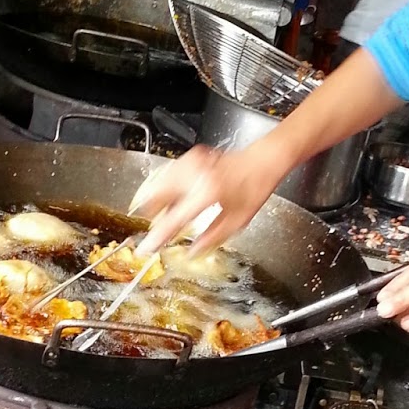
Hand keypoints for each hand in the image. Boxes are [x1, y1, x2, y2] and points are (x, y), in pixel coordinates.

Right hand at [129, 144, 282, 253]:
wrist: (262, 161)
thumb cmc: (254, 188)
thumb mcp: (237, 221)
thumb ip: (211, 238)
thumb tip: (192, 252)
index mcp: (206, 193)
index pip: (173, 220)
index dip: (157, 237)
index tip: (145, 248)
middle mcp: (194, 175)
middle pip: (156, 197)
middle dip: (153, 214)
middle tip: (159, 226)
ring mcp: (190, 163)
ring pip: (158, 184)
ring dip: (159, 201)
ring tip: (169, 213)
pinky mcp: (190, 157)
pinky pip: (168, 174)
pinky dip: (167, 188)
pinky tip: (178, 197)